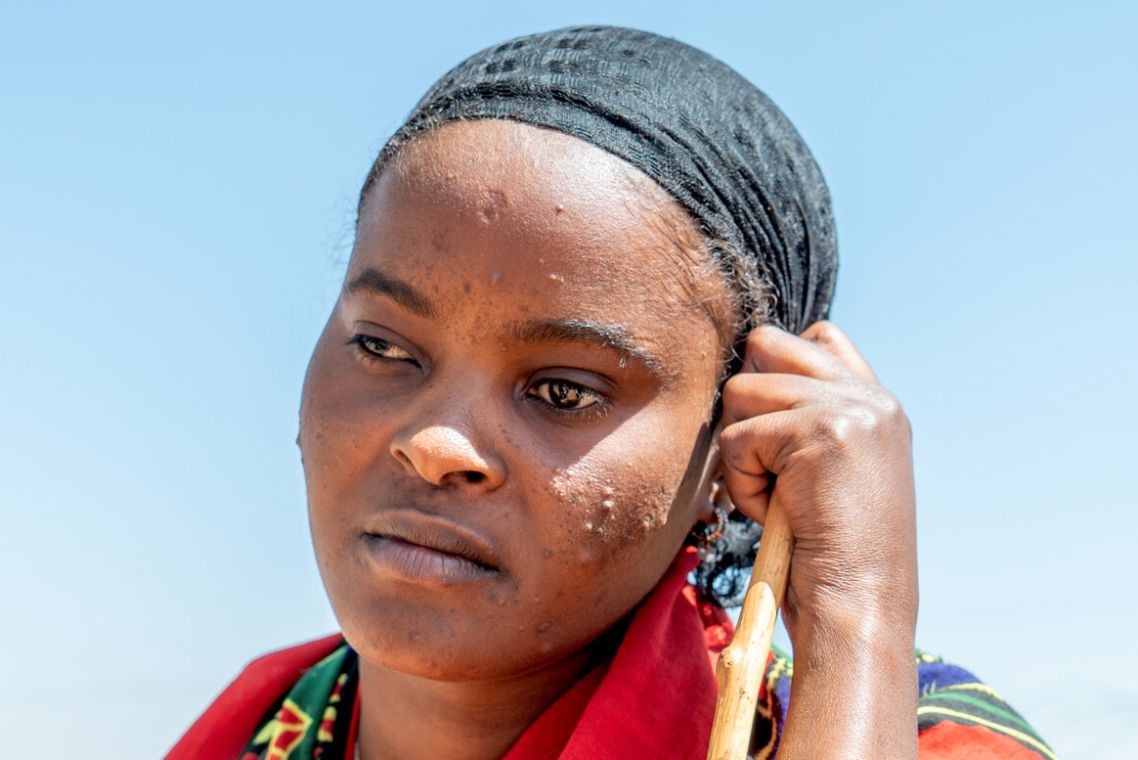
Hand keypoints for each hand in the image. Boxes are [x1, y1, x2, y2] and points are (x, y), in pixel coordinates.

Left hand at [716, 321, 917, 758]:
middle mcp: (870, 397)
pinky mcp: (819, 429)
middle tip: (764, 461)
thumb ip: (808, 421)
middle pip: (767, 344)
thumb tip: (746, 378)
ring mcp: (848, 409)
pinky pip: (736, 437)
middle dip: (746, 402)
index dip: (775, 370)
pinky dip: (740, 482)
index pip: (817, 336)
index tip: (773, 434)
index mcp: (877, 405)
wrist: (859, 607)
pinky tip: (773, 514)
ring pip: (741, 391)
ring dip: (741, 452)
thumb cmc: (832, 556)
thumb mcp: (831, 474)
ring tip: (775, 499)